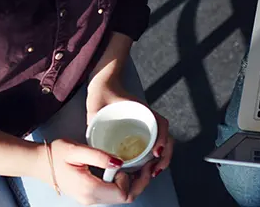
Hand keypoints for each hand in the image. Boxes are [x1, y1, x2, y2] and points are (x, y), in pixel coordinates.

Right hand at [34, 139, 136, 204]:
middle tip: (147, 165)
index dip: (133, 180)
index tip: (133, 164)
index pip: (122, 193)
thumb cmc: (55, 154)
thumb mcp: (76, 149)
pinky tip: (125, 170)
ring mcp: (90, 199)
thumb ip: (99, 156)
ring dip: (133, 184)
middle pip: (125, 198)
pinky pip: (113, 194)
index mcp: (89, 188)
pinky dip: (123, 184)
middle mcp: (91, 198)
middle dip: (140, 183)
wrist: (39, 163)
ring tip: (139, 166)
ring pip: (120, 198)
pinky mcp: (90, 195)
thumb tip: (119, 162)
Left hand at [85, 77, 174, 196]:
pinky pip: (154, 145)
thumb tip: (92, 143)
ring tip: (153, 172)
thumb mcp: (97, 107)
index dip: (162, 139)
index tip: (156, 152)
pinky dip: (154, 158)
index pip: (161, 124)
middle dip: (165, 155)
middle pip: (166, 137)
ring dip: (162, 159)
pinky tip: (148, 168)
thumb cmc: (103, 94)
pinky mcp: (142, 133)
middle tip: (155, 170)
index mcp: (143, 111)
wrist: (104, 87)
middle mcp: (149, 119)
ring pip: (163, 143)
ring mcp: (147, 126)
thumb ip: (94, 120)